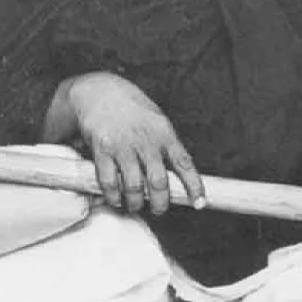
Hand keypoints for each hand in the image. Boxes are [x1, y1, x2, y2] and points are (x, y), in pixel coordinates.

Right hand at [68, 72, 205, 215]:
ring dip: (135, 203)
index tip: (200, 203)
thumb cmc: (133, 110)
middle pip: (158, 181)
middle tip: (158, 210)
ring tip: (135, 205)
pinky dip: (113, 197)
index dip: (194, 185)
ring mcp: (123, 146)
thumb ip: (167, 146)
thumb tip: (179, 176)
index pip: (184, 163)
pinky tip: (116, 199)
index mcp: (164, 133)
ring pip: (134, 186)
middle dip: (160, 203)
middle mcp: (146, 141)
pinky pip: (109, 182)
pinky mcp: (102, 150)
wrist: (101, 92)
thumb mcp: (157, 122)